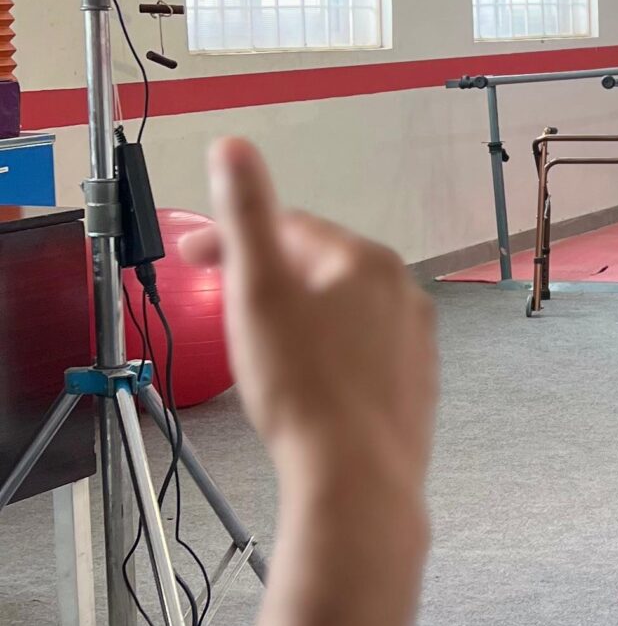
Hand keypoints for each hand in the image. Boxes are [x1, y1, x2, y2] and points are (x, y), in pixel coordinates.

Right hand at [175, 139, 436, 505]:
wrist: (356, 479)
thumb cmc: (303, 387)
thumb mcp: (258, 292)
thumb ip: (246, 216)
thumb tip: (234, 147)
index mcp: (367, 260)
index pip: (289, 229)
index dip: (233, 238)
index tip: (193, 258)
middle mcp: (404, 293)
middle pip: (320, 268)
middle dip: (267, 276)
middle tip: (223, 303)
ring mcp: (416, 342)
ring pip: (343, 313)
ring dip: (299, 317)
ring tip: (262, 351)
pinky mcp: (416, 387)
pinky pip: (362, 355)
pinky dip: (328, 357)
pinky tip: (306, 387)